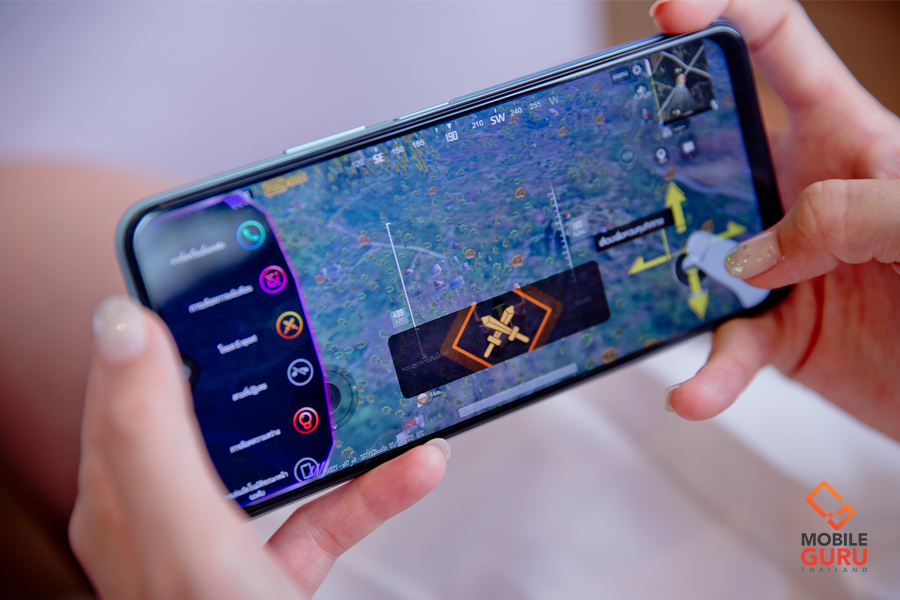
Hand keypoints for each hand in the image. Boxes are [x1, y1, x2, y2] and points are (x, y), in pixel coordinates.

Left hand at [70, 297, 447, 598]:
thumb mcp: (184, 533)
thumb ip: (151, 432)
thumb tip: (121, 324)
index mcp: (122, 499)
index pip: (120, 382)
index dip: (150, 321)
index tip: (197, 264)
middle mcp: (164, 521)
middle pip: (203, 412)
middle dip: (249, 358)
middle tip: (291, 306)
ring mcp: (222, 550)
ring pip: (273, 460)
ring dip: (325, 419)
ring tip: (361, 375)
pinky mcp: (276, 577)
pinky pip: (326, 517)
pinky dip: (372, 490)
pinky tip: (418, 465)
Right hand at [652, 0, 899, 438]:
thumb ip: (843, 211)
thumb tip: (752, 253)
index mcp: (843, 137)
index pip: (779, 49)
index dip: (723, 14)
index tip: (669, 11)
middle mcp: (801, 193)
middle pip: (712, 151)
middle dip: (662, 152)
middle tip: (622, 162)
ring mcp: (783, 263)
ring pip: (700, 257)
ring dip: (673, 283)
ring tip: (660, 304)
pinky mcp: (779, 331)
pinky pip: (727, 347)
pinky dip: (709, 374)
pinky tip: (696, 392)